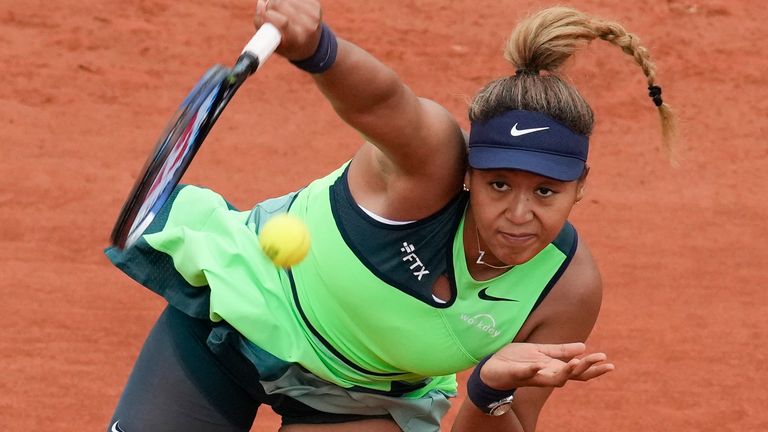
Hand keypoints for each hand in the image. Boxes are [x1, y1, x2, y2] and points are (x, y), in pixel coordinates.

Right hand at [253, 0, 322, 60]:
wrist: (311, 45)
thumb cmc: (288, 45)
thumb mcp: (273, 44)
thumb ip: (262, 25)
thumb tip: (261, 3)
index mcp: (297, 40)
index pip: (282, 22)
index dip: (267, 15)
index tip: (262, 13)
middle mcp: (308, 28)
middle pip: (281, 4)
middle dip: (271, 4)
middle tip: (269, 10)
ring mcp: (314, 15)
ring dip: (279, 1)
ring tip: (279, 10)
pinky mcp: (315, 5)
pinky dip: (287, 0)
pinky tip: (288, 7)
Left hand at [479, 342, 613, 389]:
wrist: (491, 369)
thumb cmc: (516, 361)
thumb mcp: (540, 351)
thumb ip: (560, 351)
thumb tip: (584, 347)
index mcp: (552, 368)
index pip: (577, 371)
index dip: (593, 368)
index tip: (610, 363)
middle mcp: (546, 375)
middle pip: (571, 376)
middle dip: (586, 369)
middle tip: (602, 362)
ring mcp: (532, 376)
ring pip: (553, 379)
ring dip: (565, 371)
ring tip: (576, 363)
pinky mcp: (516, 374)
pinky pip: (526, 374)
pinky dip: (532, 371)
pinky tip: (540, 365)